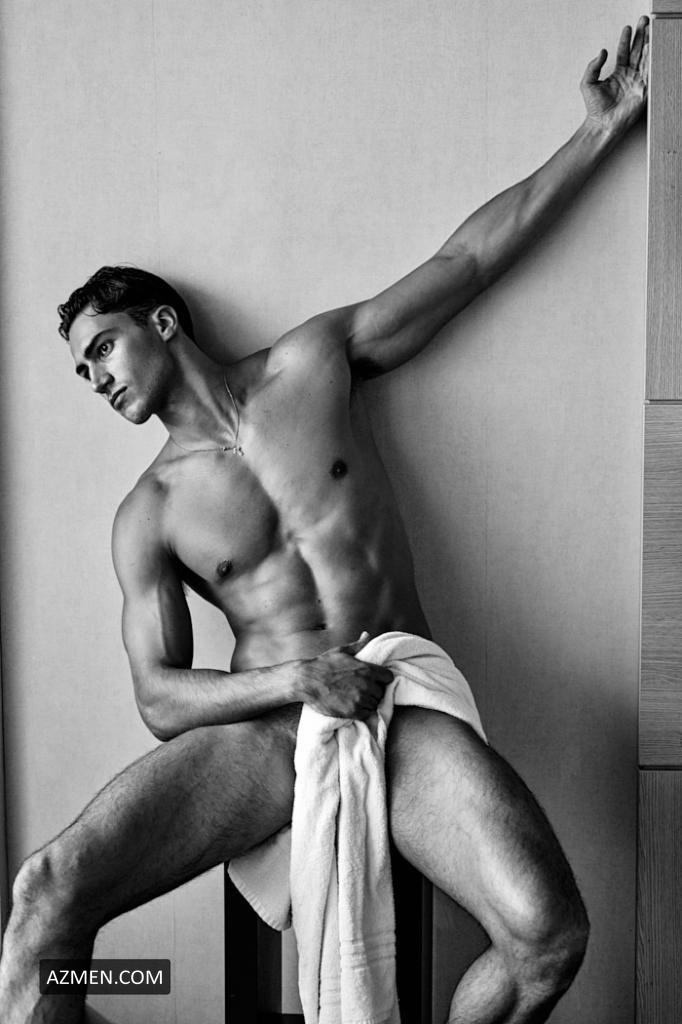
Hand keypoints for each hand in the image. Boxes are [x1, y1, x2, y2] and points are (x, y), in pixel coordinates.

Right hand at [298, 634, 393, 719]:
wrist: (307, 680)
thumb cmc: (323, 664)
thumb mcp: (342, 651)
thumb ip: (358, 645)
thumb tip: (367, 635)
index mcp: (366, 669)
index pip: (388, 677)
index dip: (383, 679)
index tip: (376, 680)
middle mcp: (366, 684)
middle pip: (381, 692)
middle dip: (375, 691)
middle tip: (364, 690)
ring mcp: (360, 699)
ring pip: (374, 704)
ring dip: (368, 702)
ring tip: (357, 698)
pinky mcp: (352, 711)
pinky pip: (366, 714)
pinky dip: (362, 712)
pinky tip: (353, 706)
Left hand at [580, 16, 648, 134]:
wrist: (602, 123)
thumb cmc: (595, 108)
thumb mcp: (587, 83)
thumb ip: (593, 66)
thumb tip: (602, 52)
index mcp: (619, 73)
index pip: (624, 52)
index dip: (626, 39)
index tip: (627, 28)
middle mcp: (629, 75)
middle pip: (637, 51)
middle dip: (641, 36)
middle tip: (644, 22)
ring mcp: (637, 82)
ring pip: (645, 59)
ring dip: (648, 45)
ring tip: (650, 31)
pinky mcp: (643, 90)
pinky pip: (648, 73)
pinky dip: (651, 61)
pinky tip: (651, 50)